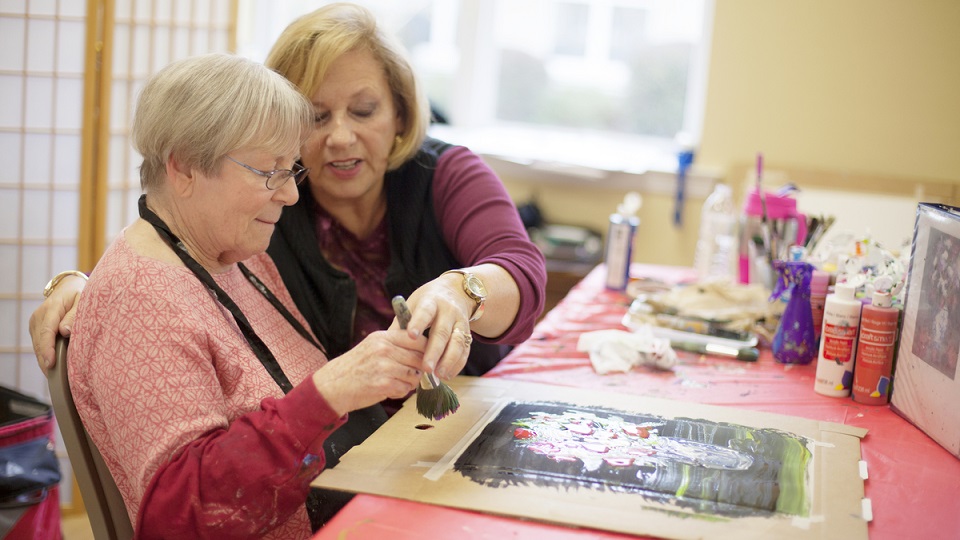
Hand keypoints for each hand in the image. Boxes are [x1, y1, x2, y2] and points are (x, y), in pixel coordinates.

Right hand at [30, 275, 86, 373]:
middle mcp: (39, 316)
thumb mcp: (84, 300)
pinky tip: (53, 367)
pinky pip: (39, 345)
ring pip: (37, 346)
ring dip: (45, 360)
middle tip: (56, 378)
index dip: (48, 349)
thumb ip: (75, 315)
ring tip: (56, 377)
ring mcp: (36, 323)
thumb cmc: (80, 294)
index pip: (47, 332)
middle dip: (46, 360)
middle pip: (40, 342)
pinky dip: (45, 356)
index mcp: (52, 308)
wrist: (69, 287)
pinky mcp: (36, 328)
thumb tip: (65, 331)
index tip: (51, 364)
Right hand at [312, 328, 426, 416]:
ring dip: (410, 382)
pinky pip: (405, 389)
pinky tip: (389, 390)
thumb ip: (394, 344)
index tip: (426, 358)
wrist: (333, 385)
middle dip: (420, 369)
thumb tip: (423, 349)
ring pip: (415, 375)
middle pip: (420, 358)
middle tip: (412, 374)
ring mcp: (384, 367)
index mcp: (383, 337)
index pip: (417, 339)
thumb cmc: (355, 367)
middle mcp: (384, 349)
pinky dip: (400, 392)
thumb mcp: (372, 346)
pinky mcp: (383, 384)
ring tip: (397, 382)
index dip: (426, 350)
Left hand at [401, 276, 474, 378]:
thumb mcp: (413, 304)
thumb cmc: (427, 302)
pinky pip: (465, 350)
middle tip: (426, 368)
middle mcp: (448, 311)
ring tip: (439, 375)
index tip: (411, 336)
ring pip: (458, 342)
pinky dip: (457, 364)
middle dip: (434, 351)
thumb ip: (401, 324)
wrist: (455, 292)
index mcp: (431, 302)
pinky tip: (448, 375)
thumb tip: (387, 346)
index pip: (425, 312)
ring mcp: (460, 322)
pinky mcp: (468, 333)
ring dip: (449, 361)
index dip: (418, 323)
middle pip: (442, 332)